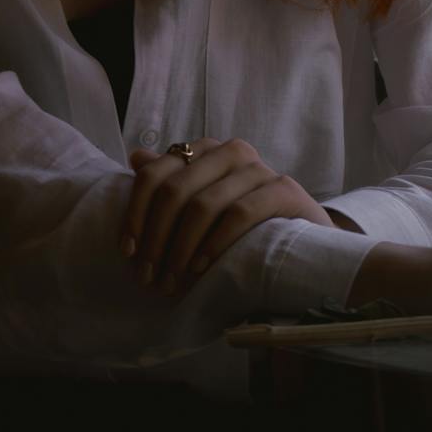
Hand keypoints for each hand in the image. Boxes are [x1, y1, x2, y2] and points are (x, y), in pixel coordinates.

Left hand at [120, 137, 334, 296]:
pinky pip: (240, 213)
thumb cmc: (243, 226)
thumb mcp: (203, 203)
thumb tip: (135, 156)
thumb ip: (172, 180)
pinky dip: (215, 243)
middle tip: (148, 277)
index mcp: (207, 150)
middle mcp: (232, 151)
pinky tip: (202, 267)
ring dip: (180, 249)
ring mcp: (260, 168)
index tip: (128, 252)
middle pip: (175, 189)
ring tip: (172, 281)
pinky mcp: (284, 190)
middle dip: (156, 239)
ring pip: (204, 203)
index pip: (156, 172)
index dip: (135, 213)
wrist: (303, 241)